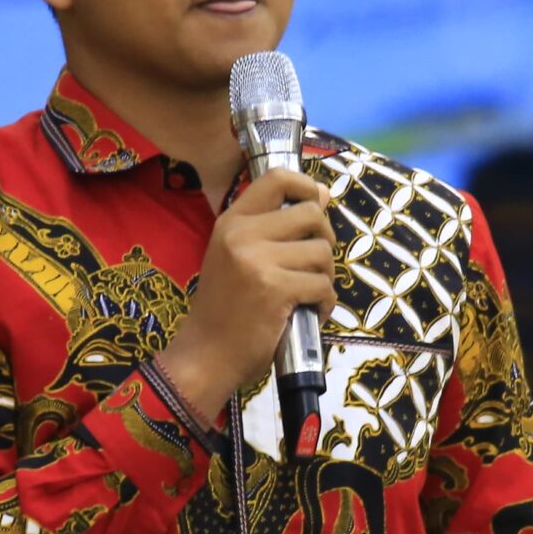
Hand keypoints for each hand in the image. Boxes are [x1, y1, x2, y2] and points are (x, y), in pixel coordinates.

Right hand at [154, 168, 335, 416]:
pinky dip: (325, 303)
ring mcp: (257, 261)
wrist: (207, 355)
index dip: (307, 186)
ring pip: (322, 252)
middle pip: (312, 214)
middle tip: (314, 264)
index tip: (318, 203)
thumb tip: (322, 195)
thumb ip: (271, 228)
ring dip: (325, 276)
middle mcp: (242, 234)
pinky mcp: (275, 289)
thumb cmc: (226, 309)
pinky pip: (323, 285)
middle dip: (325, 240)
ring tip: (307, 294)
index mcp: (231, 222)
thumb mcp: (235, 257)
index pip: (276, 178)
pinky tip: (309, 313)